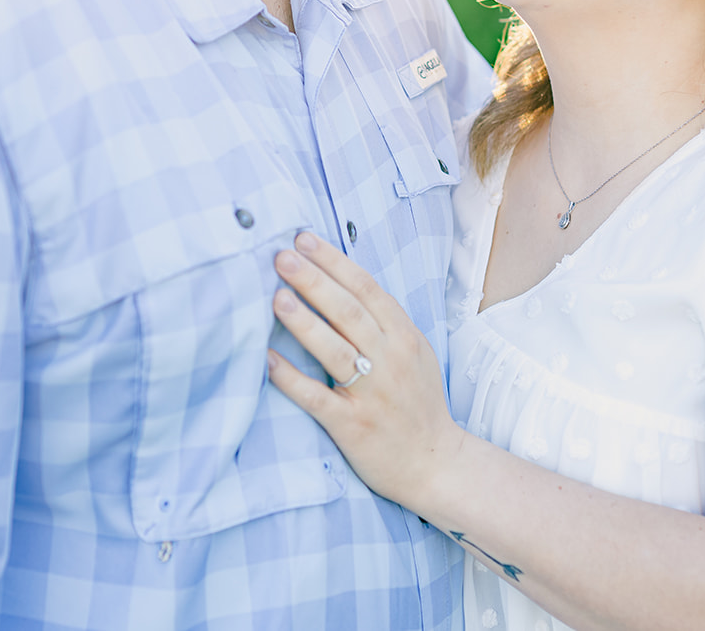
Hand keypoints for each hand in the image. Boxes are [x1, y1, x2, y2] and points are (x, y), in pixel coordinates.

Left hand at [266, 232, 465, 509]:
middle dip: (314, 280)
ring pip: (335, 349)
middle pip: (348, 311)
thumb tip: (342, 284)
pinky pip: (318, 398)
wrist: (435, 463)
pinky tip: (269, 361)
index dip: (334, 261)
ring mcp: (372, 393)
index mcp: (404, 336)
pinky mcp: (353, 425)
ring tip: (277, 297)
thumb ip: (384, 322)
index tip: (304, 240)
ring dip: (304, 322)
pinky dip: (292, 379)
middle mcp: (390, 360)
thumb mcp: (414, 353)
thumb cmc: (418, 403)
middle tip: (283, 256)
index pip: (366, 288)